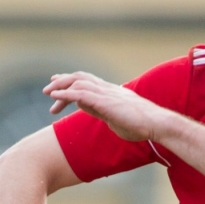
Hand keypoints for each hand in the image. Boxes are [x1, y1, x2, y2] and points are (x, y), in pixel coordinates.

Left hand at [43, 72, 175, 144]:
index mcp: (110, 92)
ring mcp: (107, 94)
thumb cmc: (140, 125)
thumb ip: (99, 110)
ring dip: (61, 88)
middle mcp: (107, 89)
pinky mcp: (106, 102)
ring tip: (48, 93)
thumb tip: (85, 107)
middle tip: (48, 90)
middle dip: (62, 82)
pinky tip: (55, 97)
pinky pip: (81, 94)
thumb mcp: (114, 117)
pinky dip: (66, 94)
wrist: (156, 124)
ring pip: (78, 83)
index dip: (71, 84)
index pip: (87, 82)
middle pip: (80, 78)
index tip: (58, 89)